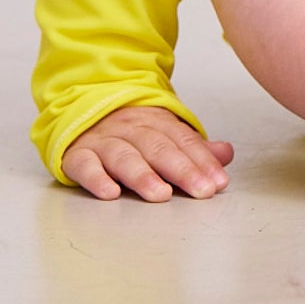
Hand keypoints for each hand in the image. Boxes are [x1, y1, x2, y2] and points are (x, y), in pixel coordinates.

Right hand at [61, 104, 233, 200]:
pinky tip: (110, 193)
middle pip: (158, 147)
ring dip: (143, 175)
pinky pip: (85, 166)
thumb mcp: (164, 132)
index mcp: (155, 122)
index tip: (218, 182)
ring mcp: (103, 141)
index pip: (183, 140)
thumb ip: (194, 148)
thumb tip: (226, 154)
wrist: (82, 109)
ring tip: (160, 194)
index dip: (202, 161)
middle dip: (182, 170)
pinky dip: (97, 178)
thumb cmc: (130, 132)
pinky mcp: (78, 155)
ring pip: (124, 156)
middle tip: (201, 190)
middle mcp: (131, 128)